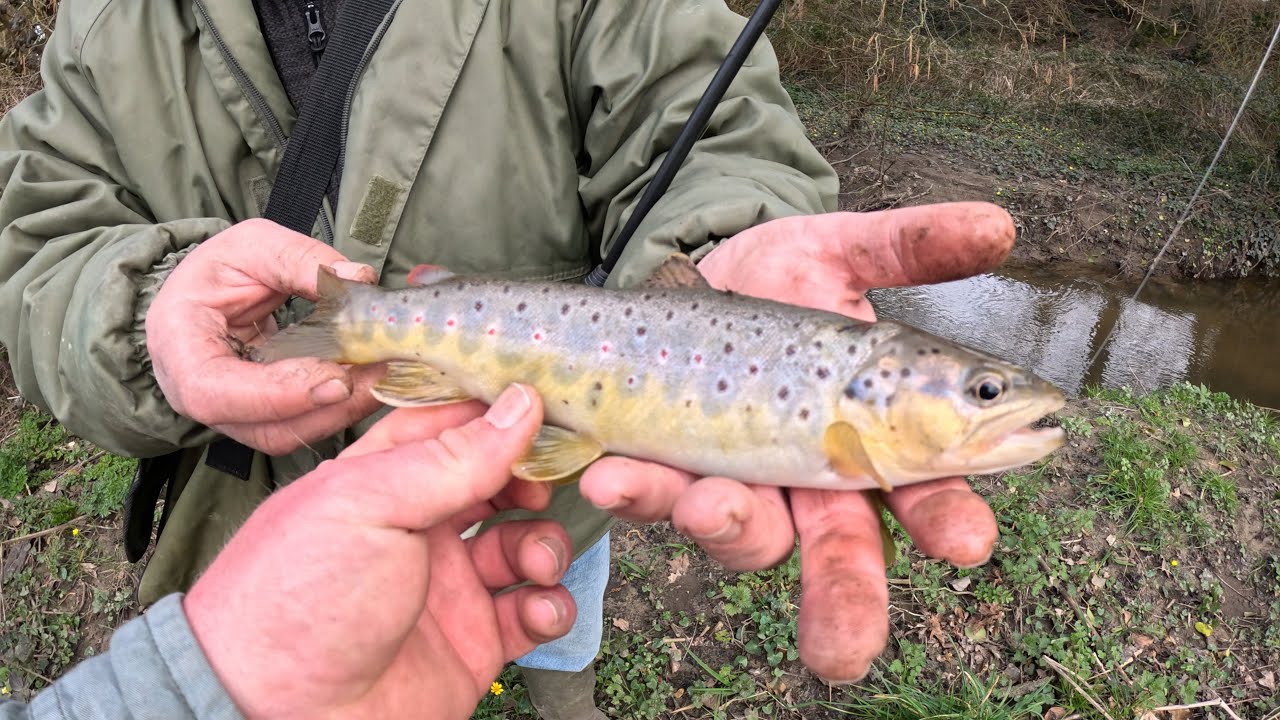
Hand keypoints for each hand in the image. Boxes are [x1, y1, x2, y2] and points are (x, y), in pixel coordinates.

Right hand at [145, 219, 385, 454]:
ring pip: (287, 434)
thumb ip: (300, 259)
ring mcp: (231, 414)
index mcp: (178, 347)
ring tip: (380, 374)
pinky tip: (368, 379)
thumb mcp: (252, 246)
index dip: (277, 394)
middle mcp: (196, 395)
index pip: (214, 392)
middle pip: (262, 426)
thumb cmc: (219, 269)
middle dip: (327, 407)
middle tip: (379, 372)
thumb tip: (357, 278)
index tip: (336, 380)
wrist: (207, 293)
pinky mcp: (263, 418)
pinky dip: (339, 408)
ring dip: (341, 411)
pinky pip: (301, 425)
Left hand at [184, 384, 573, 719]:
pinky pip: (530, 613)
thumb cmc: (299, 600)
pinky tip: (538, 610)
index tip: (544, 409)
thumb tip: (521, 403)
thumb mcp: (370, 505)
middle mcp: (415, 530)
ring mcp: (446, 588)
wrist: (279, 719)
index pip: (448, 428)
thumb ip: (451, 458)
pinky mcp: (471, 645)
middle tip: (544, 490)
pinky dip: (549, 607)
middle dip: (529, 482)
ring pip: (522, 547)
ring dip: (544, 545)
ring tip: (537, 564)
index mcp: (379, 482)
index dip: (495, 416)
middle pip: (494, 485)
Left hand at [579, 201, 1013, 682]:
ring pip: (744, 533)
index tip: (967, 542)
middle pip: (838, 556)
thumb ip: (911, 245)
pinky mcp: (665, 468)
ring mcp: (737, 480)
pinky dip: (639, 489)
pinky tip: (609, 473)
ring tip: (706, 503)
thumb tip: (998, 225)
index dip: (949, 519)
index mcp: (874, 438)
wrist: (687, 270)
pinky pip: (656, 493)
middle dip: (843, 604)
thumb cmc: (781, 273)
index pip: (926, 492)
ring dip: (725, 526)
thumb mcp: (841, 249)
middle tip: (842, 652)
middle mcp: (811, 478)